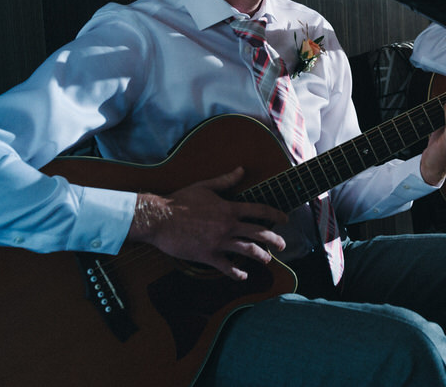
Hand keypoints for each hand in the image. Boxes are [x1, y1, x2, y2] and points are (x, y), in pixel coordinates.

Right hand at [126, 167, 287, 280]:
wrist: (159, 218)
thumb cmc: (180, 200)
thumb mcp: (205, 186)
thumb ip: (226, 180)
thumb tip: (241, 170)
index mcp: (229, 208)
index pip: (259, 210)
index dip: (276, 214)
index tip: (285, 219)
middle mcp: (228, 225)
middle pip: (260, 233)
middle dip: (275, 240)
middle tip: (283, 246)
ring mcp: (219, 241)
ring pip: (248, 251)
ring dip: (261, 256)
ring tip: (267, 260)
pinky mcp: (208, 255)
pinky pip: (227, 267)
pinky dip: (237, 273)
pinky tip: (243, 276)